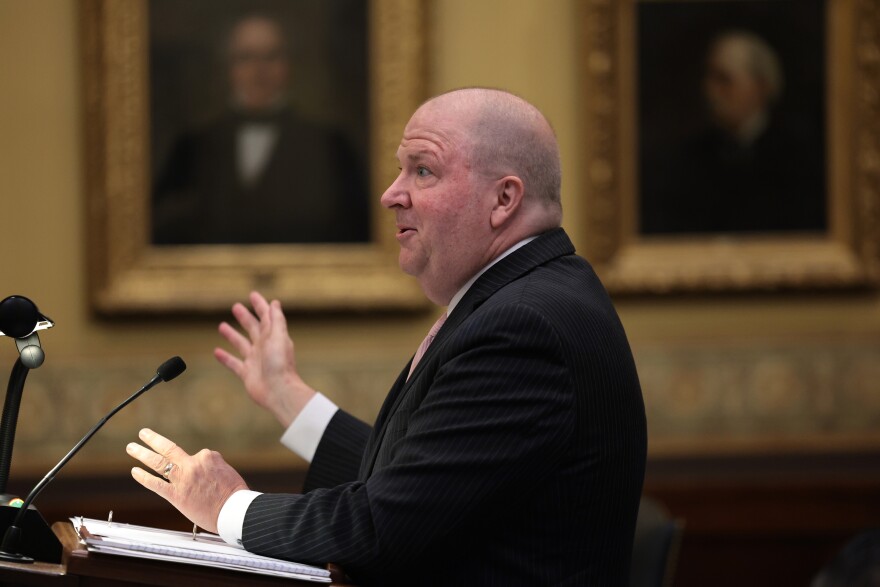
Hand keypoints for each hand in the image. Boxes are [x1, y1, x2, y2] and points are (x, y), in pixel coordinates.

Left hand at [127, 428, 247, 533]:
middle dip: (153, 440)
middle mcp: (193, 464)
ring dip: (142, 453)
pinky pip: (156, 484)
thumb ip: (211, 468)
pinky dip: (144, 477)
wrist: (234, 510)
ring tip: (131, 447)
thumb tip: (202, 472)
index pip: (197, 455)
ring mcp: (183, 478)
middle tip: (143, 433)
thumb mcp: (226, 472)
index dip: (198, 464)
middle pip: (169, 448)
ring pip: (158, 462)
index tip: (203, 474)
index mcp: (208, 456)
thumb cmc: (235, 494)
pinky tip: (135, 471)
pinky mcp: (176, 495)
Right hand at [214, 291, 315, 427]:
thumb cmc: (281, 365)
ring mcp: (255, 360)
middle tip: (235, 306)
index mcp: (273, 337)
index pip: (266, 317)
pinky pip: (233, 363)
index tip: (252, 295)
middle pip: (253, 328)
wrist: (279, 392)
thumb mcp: (279, 337)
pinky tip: (216, 351)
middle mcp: (264, 347)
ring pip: (241, 344)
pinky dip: (225, 357)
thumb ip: (276, 320)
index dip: (260, 305)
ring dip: (232, 334)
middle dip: (245, 317)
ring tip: (221, 325)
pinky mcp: (247, 373)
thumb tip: (275, 303)